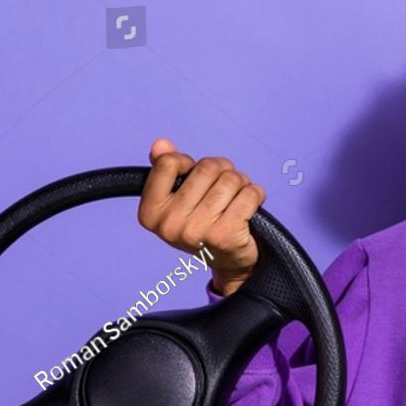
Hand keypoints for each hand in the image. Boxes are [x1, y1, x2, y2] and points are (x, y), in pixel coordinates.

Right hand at [138, 138, 265, 295]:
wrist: (228, 261)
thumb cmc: (202, 224)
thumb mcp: (177, 199)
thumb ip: (165, 170)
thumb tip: (160, 144)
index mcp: (150, 213)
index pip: (168, 163)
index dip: (188, 162)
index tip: (195, 177)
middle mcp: (170, 225)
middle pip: (206, 168)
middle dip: (222, 171)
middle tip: (223, 188)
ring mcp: (197, 232)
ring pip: (230, 179)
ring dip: (240, 182)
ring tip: (235, 198)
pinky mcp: (225, 236)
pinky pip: (249, 194)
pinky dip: (255, 194)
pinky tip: (250, 206)